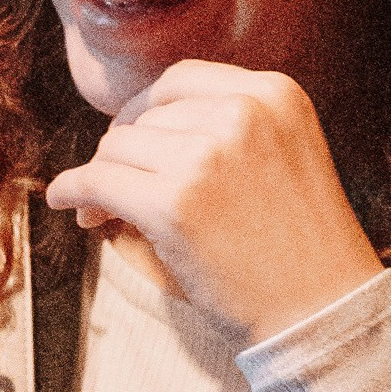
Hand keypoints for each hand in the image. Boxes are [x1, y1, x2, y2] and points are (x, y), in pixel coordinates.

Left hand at [46, 61, 382, 346]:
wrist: (322, 311)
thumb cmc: (302, 247)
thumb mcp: (284, 155)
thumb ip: (229, 129)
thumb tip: (135, 129)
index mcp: (274, 94)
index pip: (180, 81)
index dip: (146, 110)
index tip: (133, 138)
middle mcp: (241, 113)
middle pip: (146, 116)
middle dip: (124, 151)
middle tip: (114, 189)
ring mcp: (206, 156)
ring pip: (117, 148)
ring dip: (103, 179)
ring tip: (104, 211)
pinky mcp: (174, 204)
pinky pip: (97, 182)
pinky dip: (73, 190)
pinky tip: (68, 203)